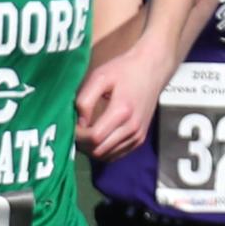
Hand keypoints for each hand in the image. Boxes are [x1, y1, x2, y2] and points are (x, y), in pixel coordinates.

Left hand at [75, 44, 171, 160]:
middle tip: (75, 130)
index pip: (94, 137)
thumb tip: (79, 123)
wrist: (151, 69)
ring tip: (84, 133)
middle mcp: (132, 128)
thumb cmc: (124, 70)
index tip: (72, 124)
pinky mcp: (139, 139)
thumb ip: (85, 100)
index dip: (78, 135)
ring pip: (106, 156)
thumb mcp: (100, 77)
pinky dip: (103, 150)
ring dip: (91, 149)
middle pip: (99, 151)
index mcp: (122, 111)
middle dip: (82, 144)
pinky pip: (116, 155)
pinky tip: (97, 137)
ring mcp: (137, 135)